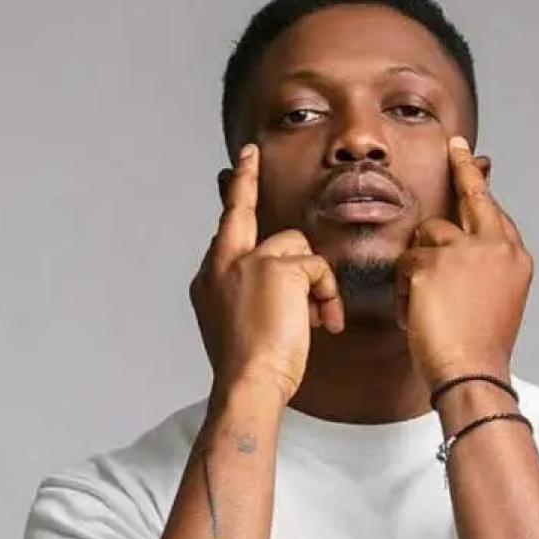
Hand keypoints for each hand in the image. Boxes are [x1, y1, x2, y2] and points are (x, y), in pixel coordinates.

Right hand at [190, 144, 344, 404]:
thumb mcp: (243, 325)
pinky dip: (327, 296)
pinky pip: (318, 268)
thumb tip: (289, 279)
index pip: (224, 229)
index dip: (232, 196)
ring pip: (296, 246)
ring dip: (313, 282)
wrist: (248, 384)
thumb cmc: (252, 367)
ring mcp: (246, 262)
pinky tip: (322, 322)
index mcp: (210, 280)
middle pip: (241, 213)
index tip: (229, 169)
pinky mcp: (277, 268)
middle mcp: (221, 264)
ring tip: (314, 319)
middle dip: (243, 179)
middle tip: (248, 153)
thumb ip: (255, 292)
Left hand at [395, 136, 532, 387]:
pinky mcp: (433, 261)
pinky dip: (405, 290)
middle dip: (464, 167)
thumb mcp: (495, 300)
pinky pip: (406, 262)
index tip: (478, 169)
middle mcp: (496, 246)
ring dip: (418, 268)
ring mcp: (465, 250)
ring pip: (427, 235)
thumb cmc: (479, 348)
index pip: (495, 213)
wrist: (472, 374)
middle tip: (455, 145)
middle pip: (474, 195)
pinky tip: (416, 315)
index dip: (481, 192)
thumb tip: (463, 243)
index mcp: (516, 257)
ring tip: (426, 307)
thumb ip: (484, 267)